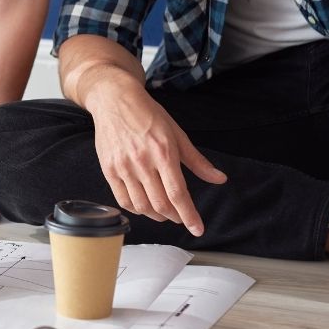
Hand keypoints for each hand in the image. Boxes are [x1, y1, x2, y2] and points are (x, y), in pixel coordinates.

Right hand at [88, 82, 225, 236]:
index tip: (198, 229)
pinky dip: (136, 209)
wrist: (115, 99)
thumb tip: (219, 179)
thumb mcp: (177, 134)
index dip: (189, 215)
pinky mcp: (108, 169)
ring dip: (156, 216)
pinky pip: (123, 200)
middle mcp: (142, 162)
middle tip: (181, 217)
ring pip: (141, 206)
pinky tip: (144, 206)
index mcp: (163, 152)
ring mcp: (123, 167)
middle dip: (175, 217)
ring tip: (164, 213)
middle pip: (160, 204)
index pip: (178, 193)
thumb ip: (197, 160)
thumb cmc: (148, 114)